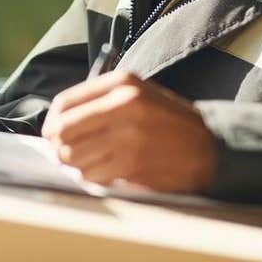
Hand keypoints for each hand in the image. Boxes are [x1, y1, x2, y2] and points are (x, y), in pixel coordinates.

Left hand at [41, 71, 216, 192]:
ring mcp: (128, 135)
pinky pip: (92, 175)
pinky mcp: (132, 163)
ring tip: (89, 164)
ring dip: (75, 165)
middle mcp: (124, 105)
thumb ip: (100, 101)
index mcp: (122, 83)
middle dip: (58, 146)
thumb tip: (57, 123)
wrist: (209, 148)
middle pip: (63, 130)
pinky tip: (105, 173)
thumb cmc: (167, 122)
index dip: (53, 122)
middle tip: (64, 154)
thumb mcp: (138, 94)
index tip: (53, 134)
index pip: (65, 103)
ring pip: (73, 156)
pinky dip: (92, 178)